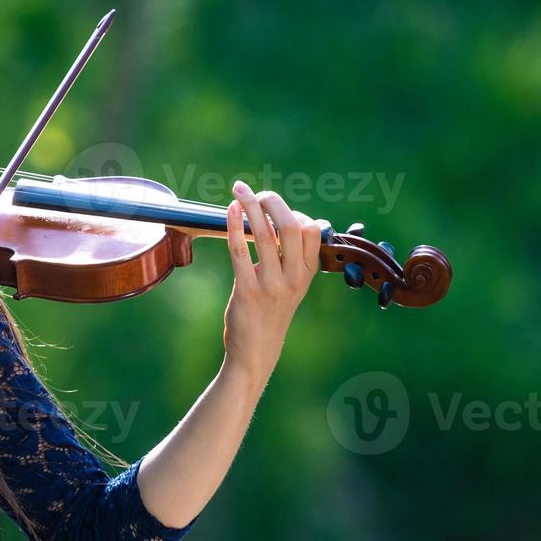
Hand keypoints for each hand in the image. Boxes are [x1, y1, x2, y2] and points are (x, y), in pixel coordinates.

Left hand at [222, 180, 330, 383]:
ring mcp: (272, 284)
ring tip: (240, 191)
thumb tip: (309, 221)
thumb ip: (298, 256)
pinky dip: (233, 226)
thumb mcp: (294, 284)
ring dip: (251, 206)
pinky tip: (229, 211)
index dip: (294, 211)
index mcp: (308, 272)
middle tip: (257, 192)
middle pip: (292, 226)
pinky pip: (239, 250)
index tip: (275, 207)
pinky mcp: (247, 290)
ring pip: (265, 234)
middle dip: (273, 202)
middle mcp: (294, 277)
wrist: (256, 350)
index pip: (312, 230)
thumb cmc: (272, 311)